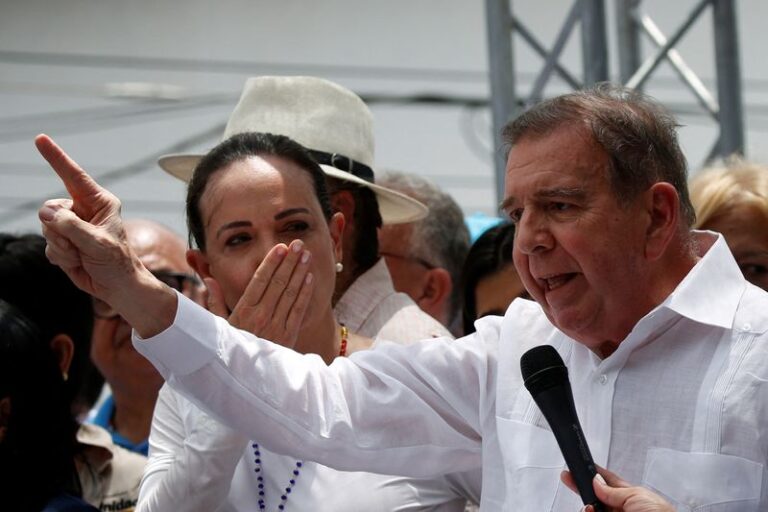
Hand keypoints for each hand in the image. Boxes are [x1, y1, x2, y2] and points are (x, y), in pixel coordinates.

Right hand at [36, 134, 175, 336]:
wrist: (117, 286)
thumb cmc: (117, 262)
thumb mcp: (98, 243)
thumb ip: (72, 227)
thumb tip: (47, 214)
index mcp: (99, 202)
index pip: (73, 175)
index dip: (56, 157)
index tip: (41, 139)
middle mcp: (83, 210)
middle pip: (51, 209)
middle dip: (61, 230)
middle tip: (81, 245)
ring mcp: (72, 226)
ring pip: (46, 228)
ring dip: (63, 246)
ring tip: (83, 255)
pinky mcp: (63, 242)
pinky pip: (47, 245)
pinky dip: (60, 256)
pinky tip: (78, 261)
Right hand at [204, 241, 313, 348]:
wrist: (247, 378)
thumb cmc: (230, 349)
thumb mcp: (218, 326)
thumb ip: (215, 301)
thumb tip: (208, 279)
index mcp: (243, 311)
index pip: (260, 281)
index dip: (271, 262)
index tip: (280, 247)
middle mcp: (261, 316)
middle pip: (278, 283)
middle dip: (289, 262)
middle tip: (298, 244)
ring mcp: (277, 326)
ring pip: (291, 294)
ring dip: (300, 272)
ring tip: (307, 255)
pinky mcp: (289, 335)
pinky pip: (299, 310)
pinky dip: (305, 293)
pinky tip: (309, 277)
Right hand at [561, 468, 673, 511]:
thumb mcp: (636, 495)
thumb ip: (614, 490)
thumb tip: (596, 481)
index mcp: (631, 495)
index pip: (607, 481)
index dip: (594, 473)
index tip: (580, 468)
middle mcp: (622, 508)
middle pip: (596, 496)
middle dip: (583, 488)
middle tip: (569, 479)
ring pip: (593, 510)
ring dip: (587, 506)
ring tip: (589, 507)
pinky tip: (589, 510)